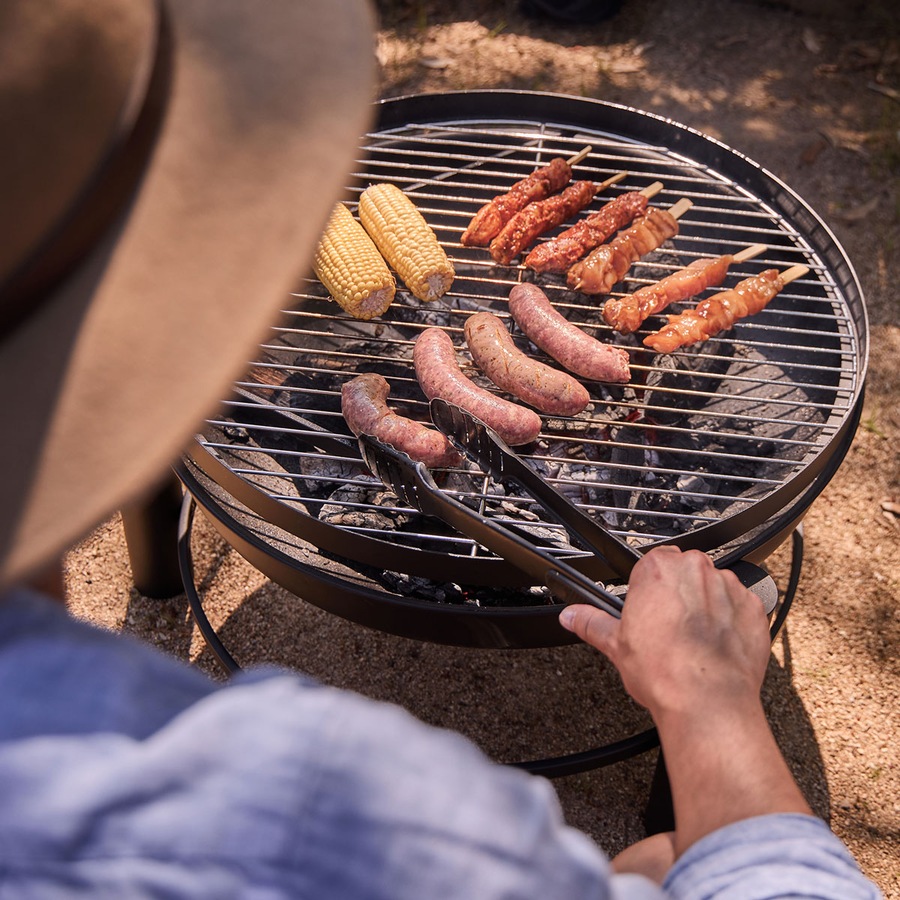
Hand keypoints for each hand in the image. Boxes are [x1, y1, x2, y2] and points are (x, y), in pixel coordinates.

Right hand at [561, 547, 810, 852]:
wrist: (708, 703)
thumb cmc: (665, 672)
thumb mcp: (616, 645)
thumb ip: (591, 623)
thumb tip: (572, 616)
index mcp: (658, 569)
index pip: (650, 563)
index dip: (648, 589)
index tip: (647, 609)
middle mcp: (696, 570)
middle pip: (683, 571)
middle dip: (677, 594)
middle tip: (667, 628)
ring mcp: (728, 587)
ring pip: (713, 586)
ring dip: (705, 605)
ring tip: (693, 641)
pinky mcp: (753, 609)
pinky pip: (740, 606)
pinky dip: (731, 621)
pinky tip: (716, 646)